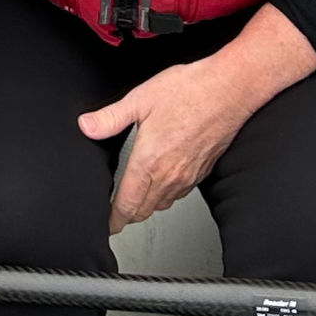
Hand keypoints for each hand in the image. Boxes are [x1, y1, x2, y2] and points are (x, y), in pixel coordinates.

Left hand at [81, 12, 315, 229]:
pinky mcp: (202, 172)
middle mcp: (169, 175)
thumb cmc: (189, 91)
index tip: (108, 225)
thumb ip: (111, 117)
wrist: (228, 90)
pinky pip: (180, 194)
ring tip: (136, 197)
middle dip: (128, 214)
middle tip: (117, 211)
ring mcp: (187, 176)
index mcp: (149, 162)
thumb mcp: (140, 99)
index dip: (114, 219)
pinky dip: (166, 194)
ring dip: (147, 205)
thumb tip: (87, 126)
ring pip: (162, 204)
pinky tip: (162, 179)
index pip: (127, 204)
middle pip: (144, 210)